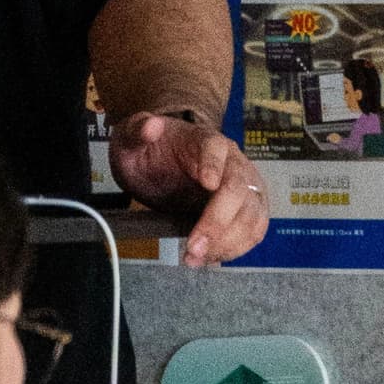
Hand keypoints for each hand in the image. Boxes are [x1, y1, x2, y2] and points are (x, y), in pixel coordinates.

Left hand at [106, 111, 269, 265]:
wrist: (160, 166)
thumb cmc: (149, 151)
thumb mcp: (131, 138)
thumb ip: (137, 130)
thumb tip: (151, 126)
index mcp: (205, 140)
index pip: (216, 148)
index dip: (214, 164)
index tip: (207, 183)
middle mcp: (232, 162)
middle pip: (238, 188)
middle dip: (218, 221)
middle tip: (193, 245)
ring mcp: (244, 187)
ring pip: (251, 215)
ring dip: (228, 242)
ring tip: (195, 257)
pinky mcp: (246, 210)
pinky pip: (252, 231)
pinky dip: (234, 249)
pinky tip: (207, 257)